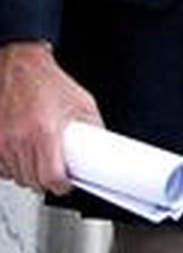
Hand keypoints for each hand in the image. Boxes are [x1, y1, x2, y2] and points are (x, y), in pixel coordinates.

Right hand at [0, 41, 102, 194]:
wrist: (21, 67)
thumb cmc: (49, 82)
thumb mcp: (82, 102)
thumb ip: (93, 127)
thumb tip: (102, 147)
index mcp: (46, 131)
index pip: (51, 177)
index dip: (62, 185)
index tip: (66, 183)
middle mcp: (22, 139)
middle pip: (33, 180)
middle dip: (46, 180)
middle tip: (55, 170)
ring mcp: (4, 142)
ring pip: (17, 176)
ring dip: (29, 173)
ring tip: (39, 158)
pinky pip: (1, 169)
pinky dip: (11, 167)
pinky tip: (22, 154)